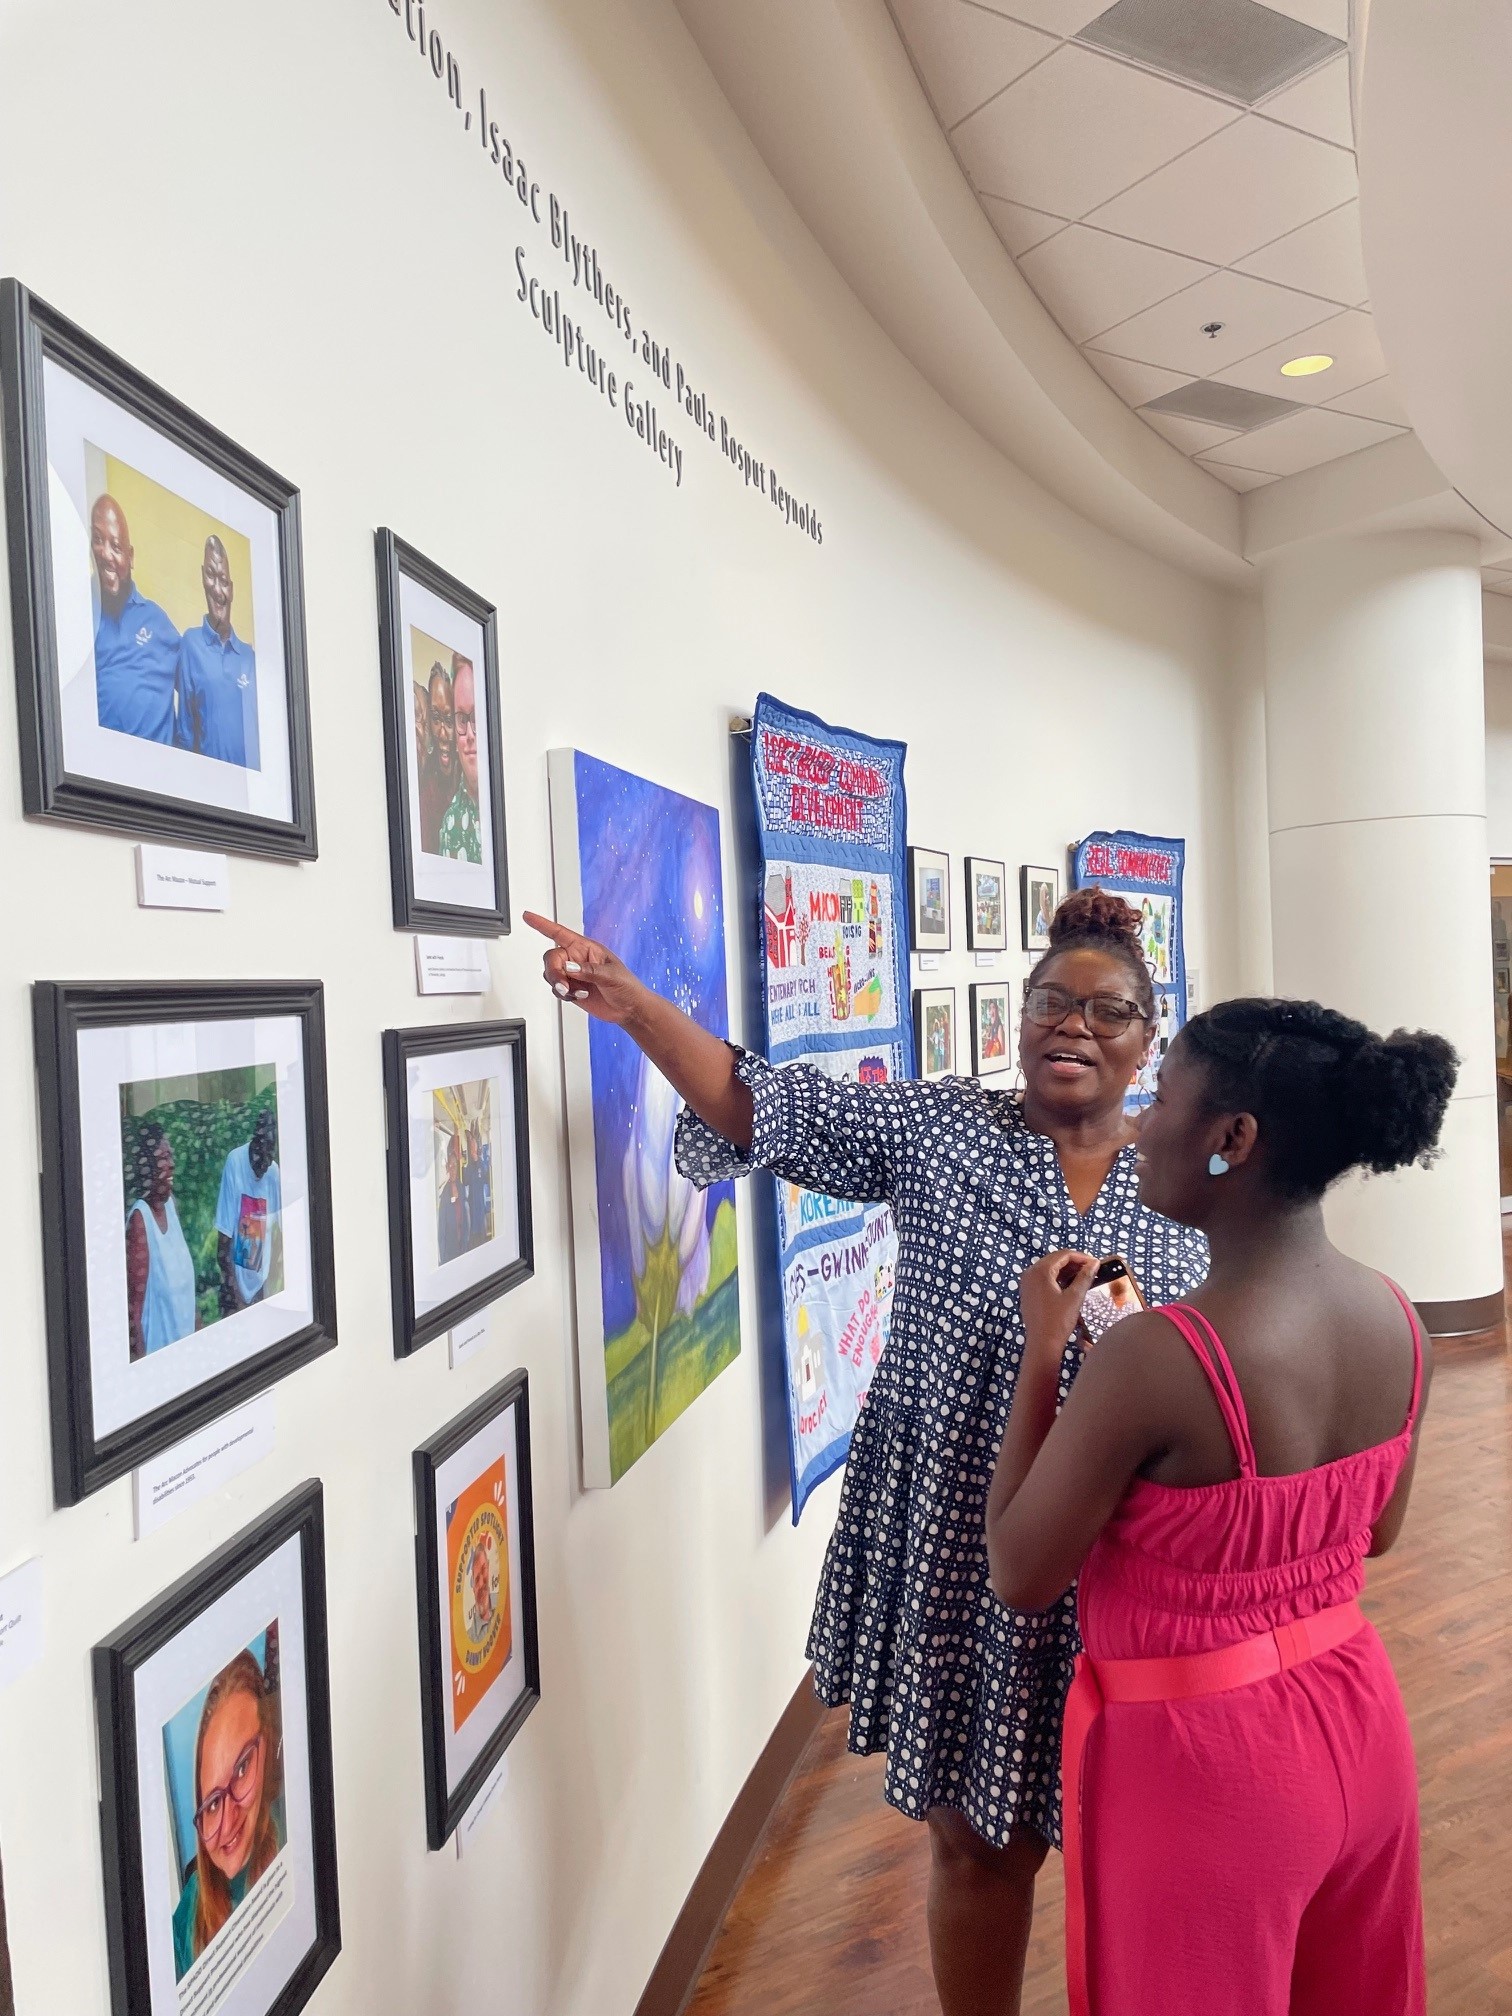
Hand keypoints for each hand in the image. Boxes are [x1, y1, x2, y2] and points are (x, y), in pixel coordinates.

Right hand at [523, 911, 645, 1025]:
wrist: (629, 1009)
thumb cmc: (627, 986)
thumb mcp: (612, 975)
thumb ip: (589, 971)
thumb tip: (569, 967)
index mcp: (586, 948)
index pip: (560, 933)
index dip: (542, 924)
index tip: (528, 916)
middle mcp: (577, 959)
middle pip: (552, 958)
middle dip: (555, 972)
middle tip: (565, 986)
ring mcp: (573, 974)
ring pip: (551, 974)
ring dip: (560, 985)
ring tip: (577, 992)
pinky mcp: (571, 989)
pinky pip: (556, 988)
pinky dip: (563, 994)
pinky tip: (578, 996)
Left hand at [1019, 1250, 1096, 1350]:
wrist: (1042, 1344)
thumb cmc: (1058, 1321)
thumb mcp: (1075, 1297)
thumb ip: (1085, 1277)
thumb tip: (1094, 1263)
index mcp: (1040, 1271)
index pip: (1062, 1255)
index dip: (1081, 1257)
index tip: (1096, 1263)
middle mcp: (1029, 1273)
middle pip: (1054, 1260)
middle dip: (1074, 1262)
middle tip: (1091, 1269)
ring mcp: (1027, 1283)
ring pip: (1049, 1269)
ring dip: (1066, 1270)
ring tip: (1084, 1276)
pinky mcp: (1028, 1292)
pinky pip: (1043, 1278)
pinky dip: (1057, 1278)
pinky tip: (1070, 1284)